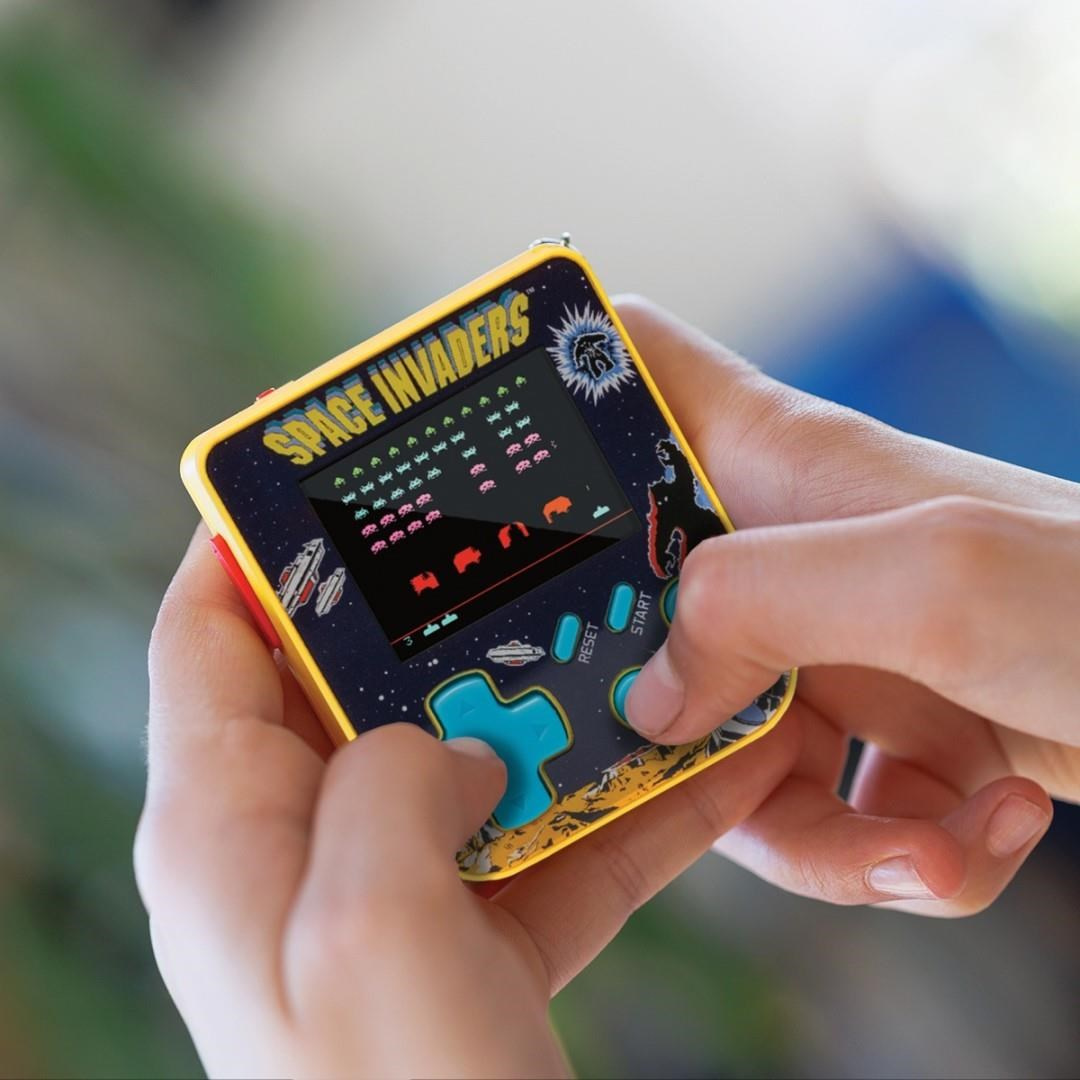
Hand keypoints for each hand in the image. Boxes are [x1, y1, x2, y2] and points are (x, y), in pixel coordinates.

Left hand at [136, 528, 800, 1077]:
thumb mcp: (372, 924)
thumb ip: (395, 784)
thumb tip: (456, 741)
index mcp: (222, 829)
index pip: (210, 636)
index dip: (256, 544)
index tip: (331, 474)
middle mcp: (295, 848)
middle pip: (358, 681)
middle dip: (443, 613)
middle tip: (525, 541)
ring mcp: (388, 891)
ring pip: (471, 754)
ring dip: (556, 706)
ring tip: (636, 636)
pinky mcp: (470, 935)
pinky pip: (545, 838)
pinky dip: (618, 802)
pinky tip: (706, 761)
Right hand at [616, 296, 1079, 915]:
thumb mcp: (929, 581)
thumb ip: (760, 612)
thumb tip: (650, 695)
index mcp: (781, 465)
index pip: (639, 363)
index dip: (558, 378)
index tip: (489, 447)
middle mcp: (785, 551)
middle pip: (634, 604)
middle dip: (650, 710)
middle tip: (702, 764)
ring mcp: (825, 644)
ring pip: (718, 746)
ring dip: (810, 834)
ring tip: (924, 841)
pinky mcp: (874, 729)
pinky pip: (812, 811)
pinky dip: (887, 855)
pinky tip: (975, 836)